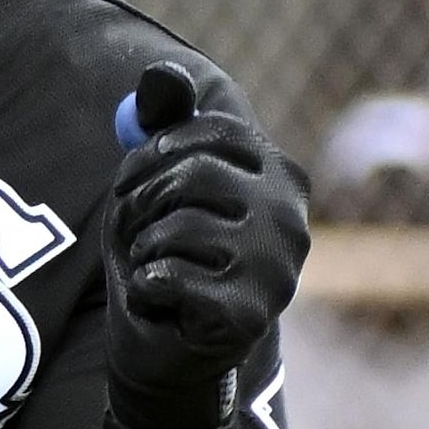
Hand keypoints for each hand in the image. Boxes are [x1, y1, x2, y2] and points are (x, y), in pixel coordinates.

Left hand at [103, 62, 308, 428]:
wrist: (168, 355)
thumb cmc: (168, 258)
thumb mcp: (160, 186)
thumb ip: (165, 129)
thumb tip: (159, 72)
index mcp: (282, 178)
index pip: (217, 134)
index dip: (159, 152)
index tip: (139, 178)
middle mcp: (292, 219)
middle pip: (196, 176)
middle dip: (144, 201)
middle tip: (136, 230)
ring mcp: (278, 269)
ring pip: (181, 227)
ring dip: (144, 248)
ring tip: (155, 268)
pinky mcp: (250, 315)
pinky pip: (171, 274)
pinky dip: (146, 286)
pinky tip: (161, 301)